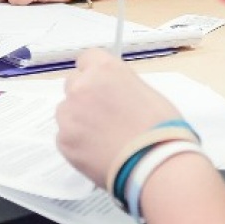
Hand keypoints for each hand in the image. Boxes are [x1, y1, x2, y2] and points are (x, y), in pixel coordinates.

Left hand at [55, 48, 181, 184]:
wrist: (155, 164)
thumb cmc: (160, 130)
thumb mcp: (147, 92)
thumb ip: (120, 85)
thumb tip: (112, 91)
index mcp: (104, 69)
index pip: (87, 59)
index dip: (94, 73)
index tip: (99, 84)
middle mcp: (82, 87)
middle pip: (73, 84)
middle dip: (85, 96)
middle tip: (103, 115)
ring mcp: (70, 114)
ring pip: (66, 111)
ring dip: (78, 119)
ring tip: (103, 137)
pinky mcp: (64, 140)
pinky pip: (65, 137)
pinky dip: (78, 143)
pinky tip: (98, 151)